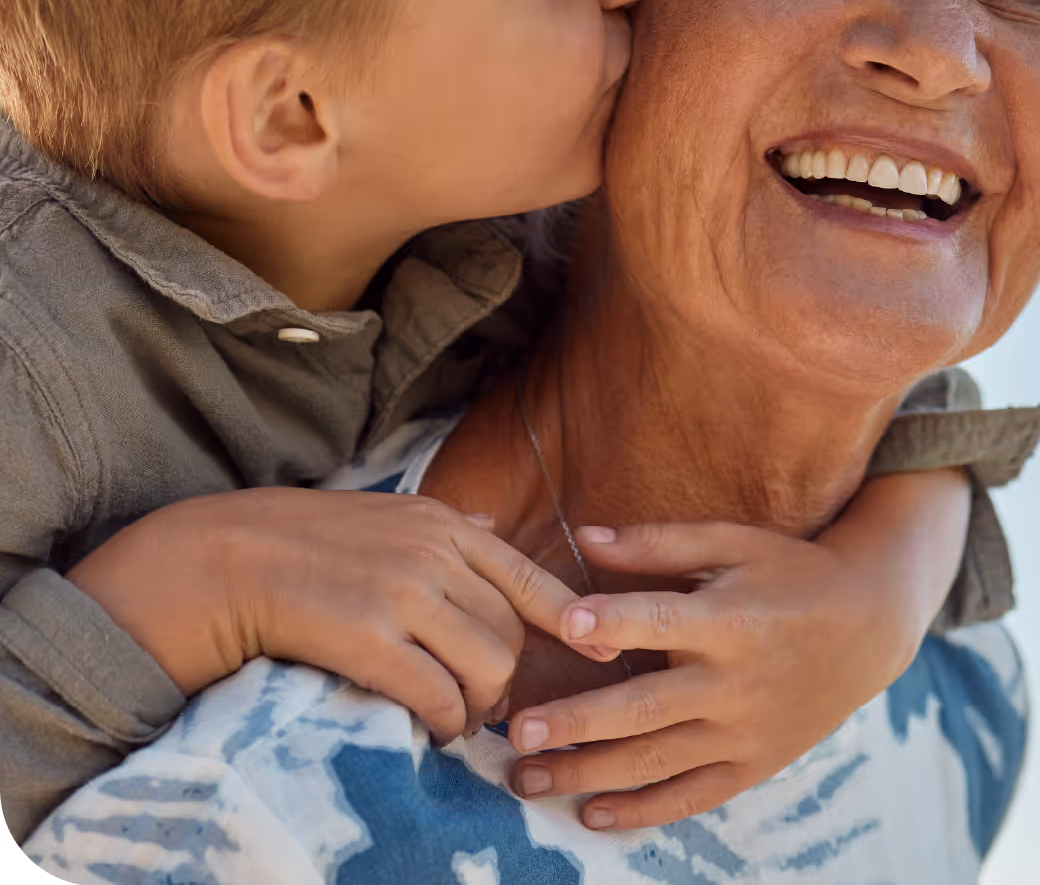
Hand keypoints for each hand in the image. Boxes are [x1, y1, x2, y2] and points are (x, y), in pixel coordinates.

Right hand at [68, 489, 611, 742]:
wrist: (234, 557)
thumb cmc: (313, 538)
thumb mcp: (390, 513)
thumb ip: (446, 527)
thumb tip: (491, 528)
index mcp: (445, 525)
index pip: (530, 577)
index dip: (573, 620)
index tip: (606, 651)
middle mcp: (434, 556)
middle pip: (512, 633)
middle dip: (508, 678)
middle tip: (487, 702)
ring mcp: (403, 596)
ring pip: (488, 667)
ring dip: (481, 705)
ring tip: (458, 716)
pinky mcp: (369, 640)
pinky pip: (438, 695)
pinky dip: (446, 722)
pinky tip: (432, 726)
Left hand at [506, 512, 943, 829]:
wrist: (868, 626)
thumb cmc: (789, 572)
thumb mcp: (733, 543)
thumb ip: (658, 544)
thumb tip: (583, 535)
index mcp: (729, 620)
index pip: (662, 621)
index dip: (614, 621)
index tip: (565, 622)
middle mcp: (735, 683)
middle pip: (646, 708)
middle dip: (578, 723)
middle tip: (518, 732)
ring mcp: (745, 731)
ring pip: (657, 761)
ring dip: (589, 774)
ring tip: (527, 779)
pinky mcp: (753, 764)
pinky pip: (691, 796)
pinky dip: (642, 811)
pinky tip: (591, 814)